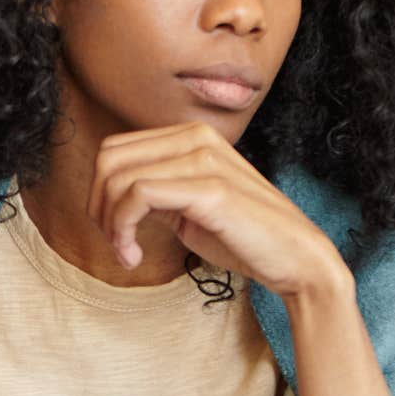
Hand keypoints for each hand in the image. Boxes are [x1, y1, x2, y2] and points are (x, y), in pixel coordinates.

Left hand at [87, 121, 346, 298]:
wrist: (295, 259)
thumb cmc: (241, 236)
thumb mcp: (185, 206)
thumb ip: (153, 191)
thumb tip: (108, 194)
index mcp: (190, 137)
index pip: (114, 150)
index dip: (99, 192)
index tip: (114, 231)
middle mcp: (196, 138)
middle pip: (108, 160)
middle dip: (99, 206)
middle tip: (116, 243)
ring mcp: (204, 159)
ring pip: (119, 179)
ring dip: (110, 224)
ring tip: (127, 253)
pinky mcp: (210, 188)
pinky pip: (138, 195)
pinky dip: (123, 229)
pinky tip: (134, 256)